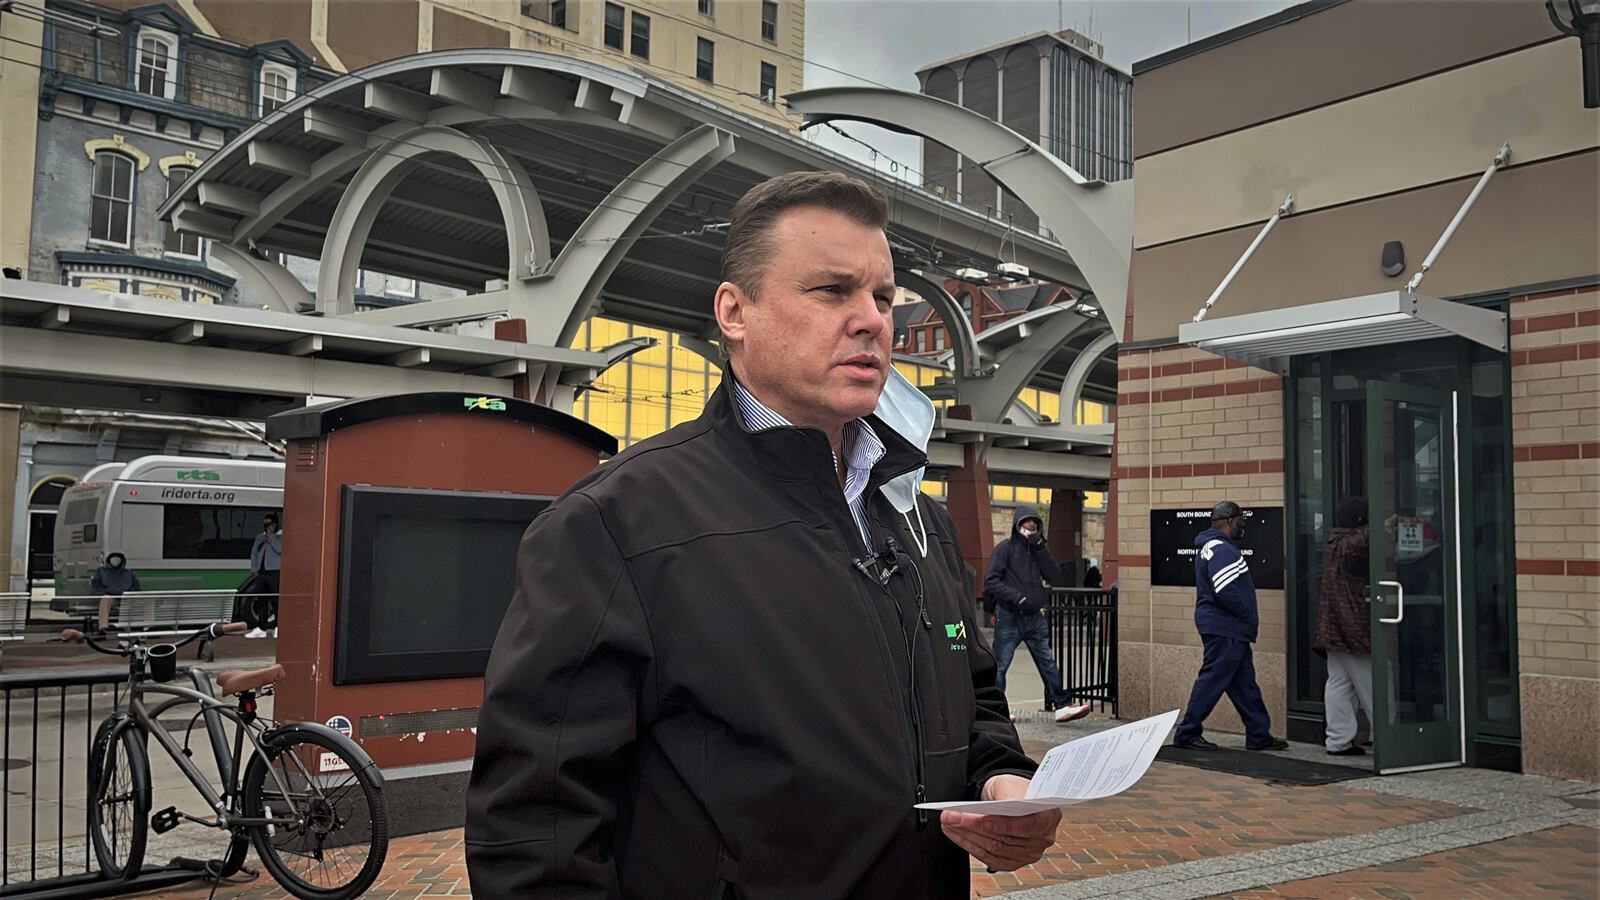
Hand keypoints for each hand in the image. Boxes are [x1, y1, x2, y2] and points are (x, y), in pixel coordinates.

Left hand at [940, 774, 1059, 871]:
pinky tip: (957, 835)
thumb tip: (998, 808)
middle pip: (1005, 839)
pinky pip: (989, 858)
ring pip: (994, 850)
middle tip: (951, 816)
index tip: (979, 818)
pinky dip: (970, 846)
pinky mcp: (1013, 862)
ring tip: (949, 823)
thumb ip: (1007, 796)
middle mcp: (1042, 839)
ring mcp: (1028, 853)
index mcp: (1048, 817)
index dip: (1002, 824)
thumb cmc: (1014, 790)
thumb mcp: (1010, 784)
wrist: (1012, 798)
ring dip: (967, 837)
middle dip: (973, 827)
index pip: (1027, 825)